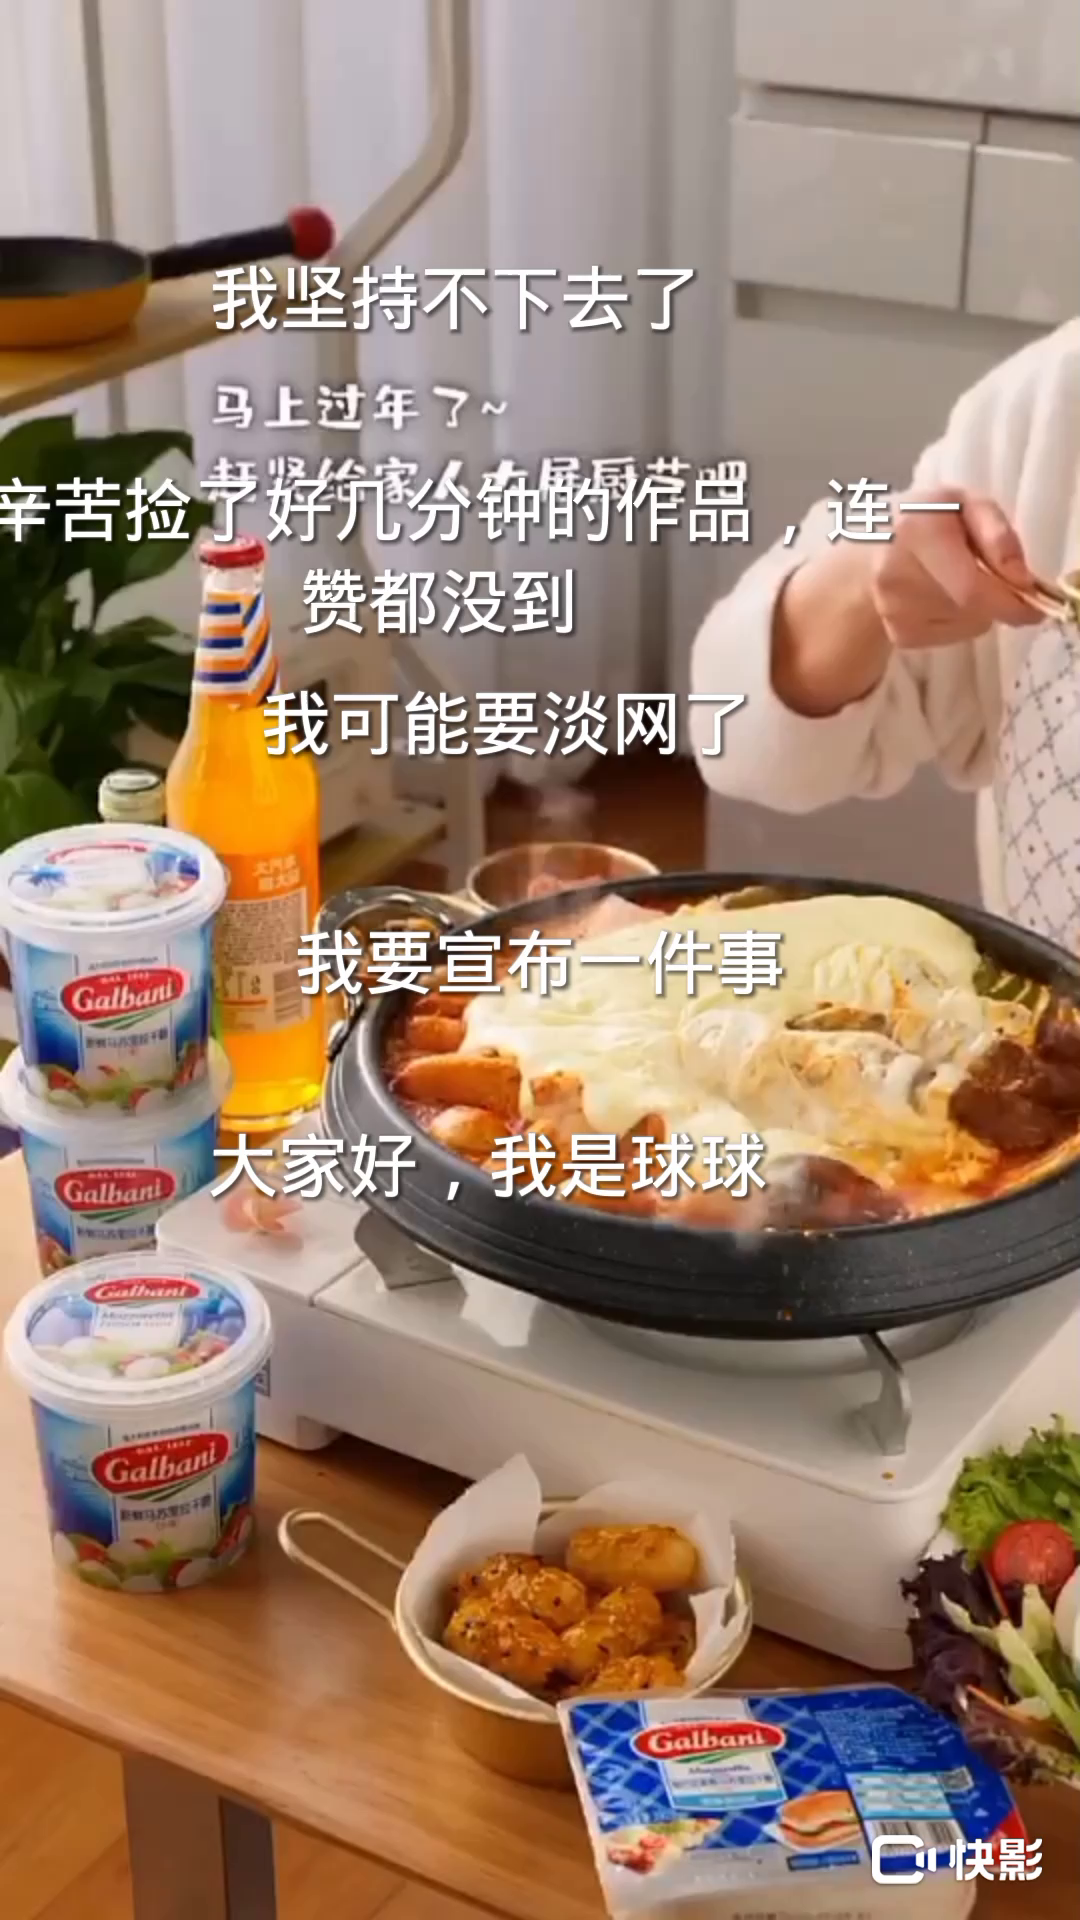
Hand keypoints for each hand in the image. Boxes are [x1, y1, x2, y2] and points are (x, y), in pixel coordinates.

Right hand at [871, 485, 1042, 650]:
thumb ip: (997, 534)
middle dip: (994, 595)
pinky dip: (961, 618)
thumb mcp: (965, 503)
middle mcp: (895, 577)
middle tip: (989, 574)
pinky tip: (940, 595)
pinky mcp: (900, 637)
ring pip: (970, 622)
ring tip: (953, 577)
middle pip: (974, 607)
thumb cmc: (927, 519)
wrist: (871, 548)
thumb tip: (1022, 581)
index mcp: (914, 532)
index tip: (1032, 607)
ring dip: (976, 605)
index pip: (969, 588)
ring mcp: (893, 612)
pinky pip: (956, 635)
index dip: (1007, 602)